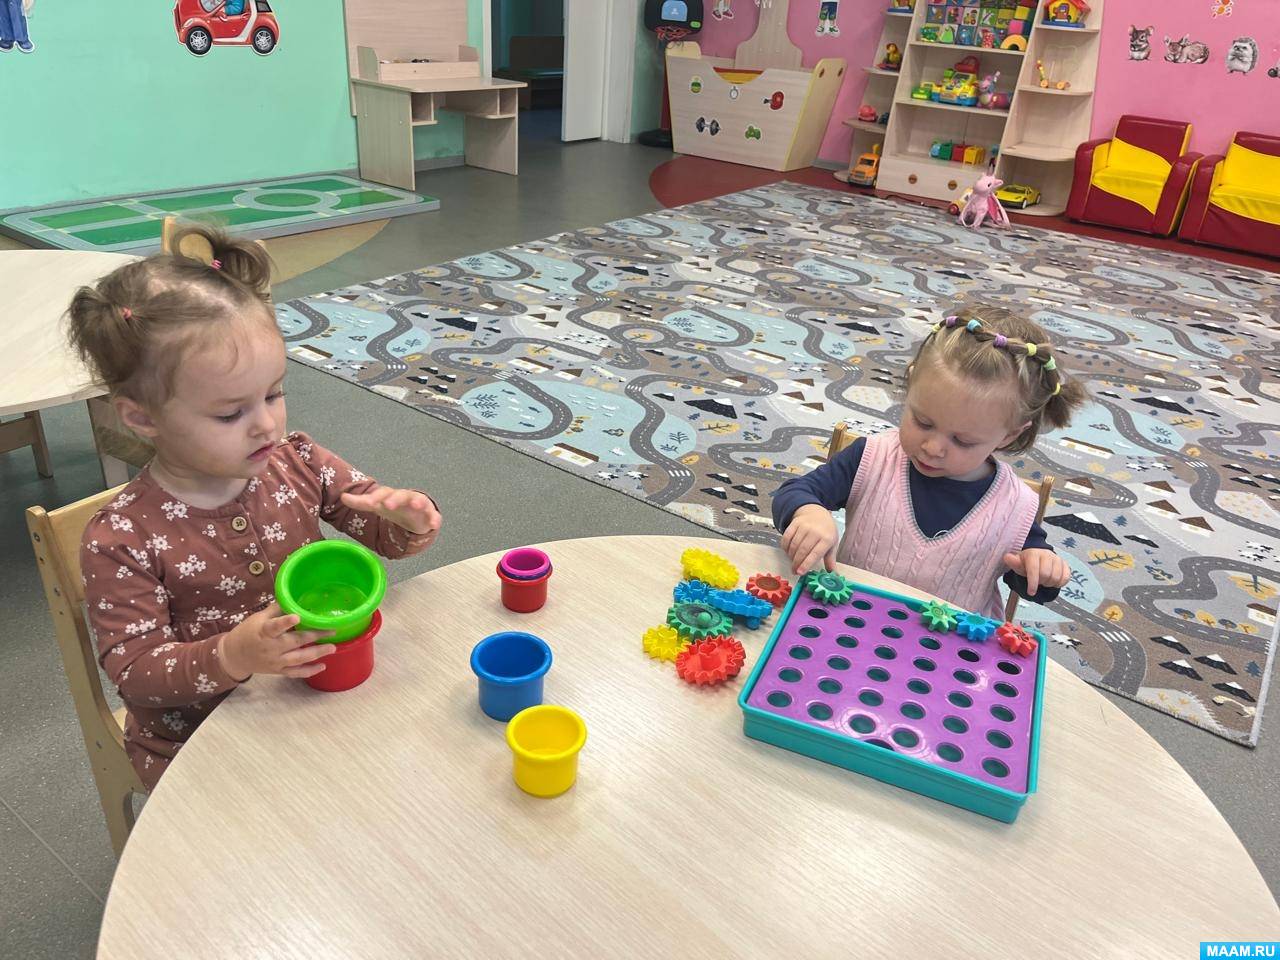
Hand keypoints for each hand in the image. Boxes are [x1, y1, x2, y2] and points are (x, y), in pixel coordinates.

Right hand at [219, 603, 334, 680]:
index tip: (296, 617)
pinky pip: (295, 673)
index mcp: (264, 632)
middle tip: (332, 631)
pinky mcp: (278, 671)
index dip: (285, 622)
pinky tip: (323, 666)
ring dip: (317, 653)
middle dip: (314, 636)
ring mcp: (275, 661)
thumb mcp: (259, 618)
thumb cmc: (248, 632)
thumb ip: (277, 609)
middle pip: (294, 642)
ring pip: (298, 659)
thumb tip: (295, 597)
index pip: (274, 627)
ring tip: (332, 647)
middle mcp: (270, 648)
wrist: (234, 656)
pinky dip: (309, 671)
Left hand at [341, 486, 441, 544]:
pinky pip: (434, 516)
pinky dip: (435, 519)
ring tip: (418, 505)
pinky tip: (434, 524)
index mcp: (392, 495)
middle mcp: (406, 497)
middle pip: (401, 495)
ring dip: (419, 502)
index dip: (377, 497)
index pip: (384, 493)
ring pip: (420, 501)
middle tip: (388, 504)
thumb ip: (361, 502)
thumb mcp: (377, 505)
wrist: (415, 515)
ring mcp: (420, 505)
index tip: (370, 502)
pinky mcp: (430, 515)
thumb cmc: (395, 508)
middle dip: (396, 499)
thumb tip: (342, 497)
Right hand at [780, 504, 838, 575]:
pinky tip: (788, 552)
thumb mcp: (832, 544)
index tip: (800, 572)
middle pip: (802, 550)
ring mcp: (804, 526)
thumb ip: (830, 560)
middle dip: (796, 563)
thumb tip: (833, 575)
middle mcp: (815, 532)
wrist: (817, 513)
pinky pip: (786, 538)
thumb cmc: (826, 531)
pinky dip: (785, 547)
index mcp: (827, 538)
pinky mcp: (795, 523)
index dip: (806, 564)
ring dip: (791, 556)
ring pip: (793, 545)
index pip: (815, 554)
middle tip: (794, 571)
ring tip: (793, 562)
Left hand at [1003, 548, 1070, 595]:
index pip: (1034, 569)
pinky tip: (1053, 582)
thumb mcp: (1017, 564)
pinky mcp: (1065, 564)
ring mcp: (1057, 558)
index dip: (1032, 582)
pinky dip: (1059, 583)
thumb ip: (1012, 562)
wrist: (1038, 559)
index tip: (1030, 592)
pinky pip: (1066, 577)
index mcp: (1033, 553)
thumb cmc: (1026, 563)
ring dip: (1049, 583)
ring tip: (1044, 581)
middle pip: (1046, 575)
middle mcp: (1047, 554)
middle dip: (1041, 582)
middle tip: (1037, 582)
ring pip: (1056, 577)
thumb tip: (1007, 557)